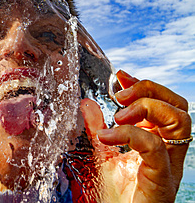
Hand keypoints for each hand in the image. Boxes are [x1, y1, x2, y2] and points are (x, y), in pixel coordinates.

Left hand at [81, 70, 190, 202]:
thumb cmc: (115, 195)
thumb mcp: (103, 154)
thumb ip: (98, 128)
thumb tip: (87, 103)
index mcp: (159, 142)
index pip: (164, 104)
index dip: (144, 86)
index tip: (121, 76)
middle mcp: (169, 150)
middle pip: (178, 106)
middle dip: (149, 91)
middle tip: (120, 96)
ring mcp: (169, 164)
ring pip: (178, 120)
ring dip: (146, 108)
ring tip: (118, 116)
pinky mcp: (161, 178)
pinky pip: (155, 146)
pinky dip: (130, 134)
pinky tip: (106, 136)